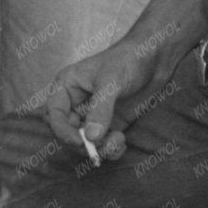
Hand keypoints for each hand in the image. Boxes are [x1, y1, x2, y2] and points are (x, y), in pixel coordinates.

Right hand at [45, 22, 183, 165]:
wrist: (154, 58)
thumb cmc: (128, 59)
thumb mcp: (111, 81)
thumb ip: (101, 108)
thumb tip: (92, 137)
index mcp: (66, 86)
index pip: (53, 114)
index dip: (62, 130)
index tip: (80, 141)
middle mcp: (75, 103)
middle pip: (67, 133)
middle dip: (83, 143)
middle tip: (101, 146)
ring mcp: (92, 115)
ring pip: (86, 142)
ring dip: (100, 149)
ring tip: (118, 141)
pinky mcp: (108, 124)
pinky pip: (102, 145)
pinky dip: (110, 149)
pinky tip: (122, 142)